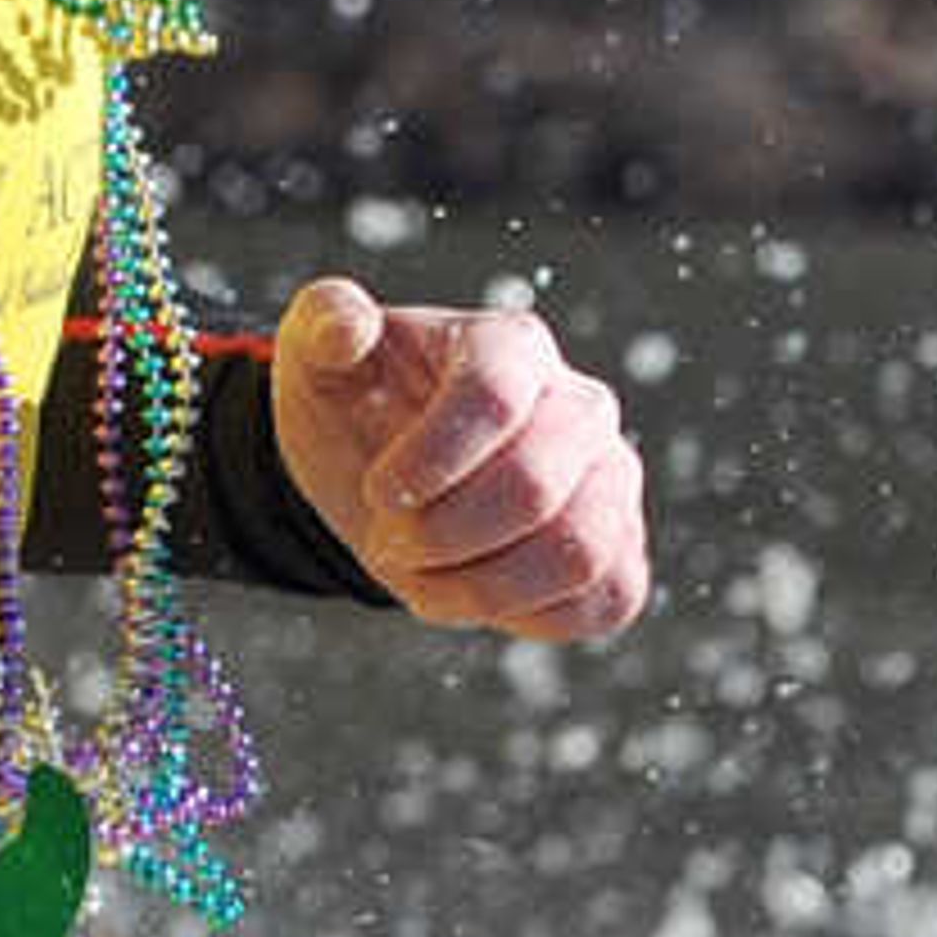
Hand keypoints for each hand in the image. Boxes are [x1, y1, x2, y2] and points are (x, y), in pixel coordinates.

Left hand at [270, 275, 650, 640]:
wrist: (383, 478)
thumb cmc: (356, 406)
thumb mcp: (317, 354)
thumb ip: (324, 320)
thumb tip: (350, 328)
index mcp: (513, 347)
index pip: (494, 400)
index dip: (428, 464)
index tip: (378, 493)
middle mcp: (581, 407)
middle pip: (534, 488)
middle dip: (441, 535)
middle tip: (388, 543)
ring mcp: (611, 480)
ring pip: (578, 553)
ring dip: (481, 587)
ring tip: (423, 578)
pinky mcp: (619, 549)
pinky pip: (609, 598)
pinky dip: (530, 616)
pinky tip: (472, 597)